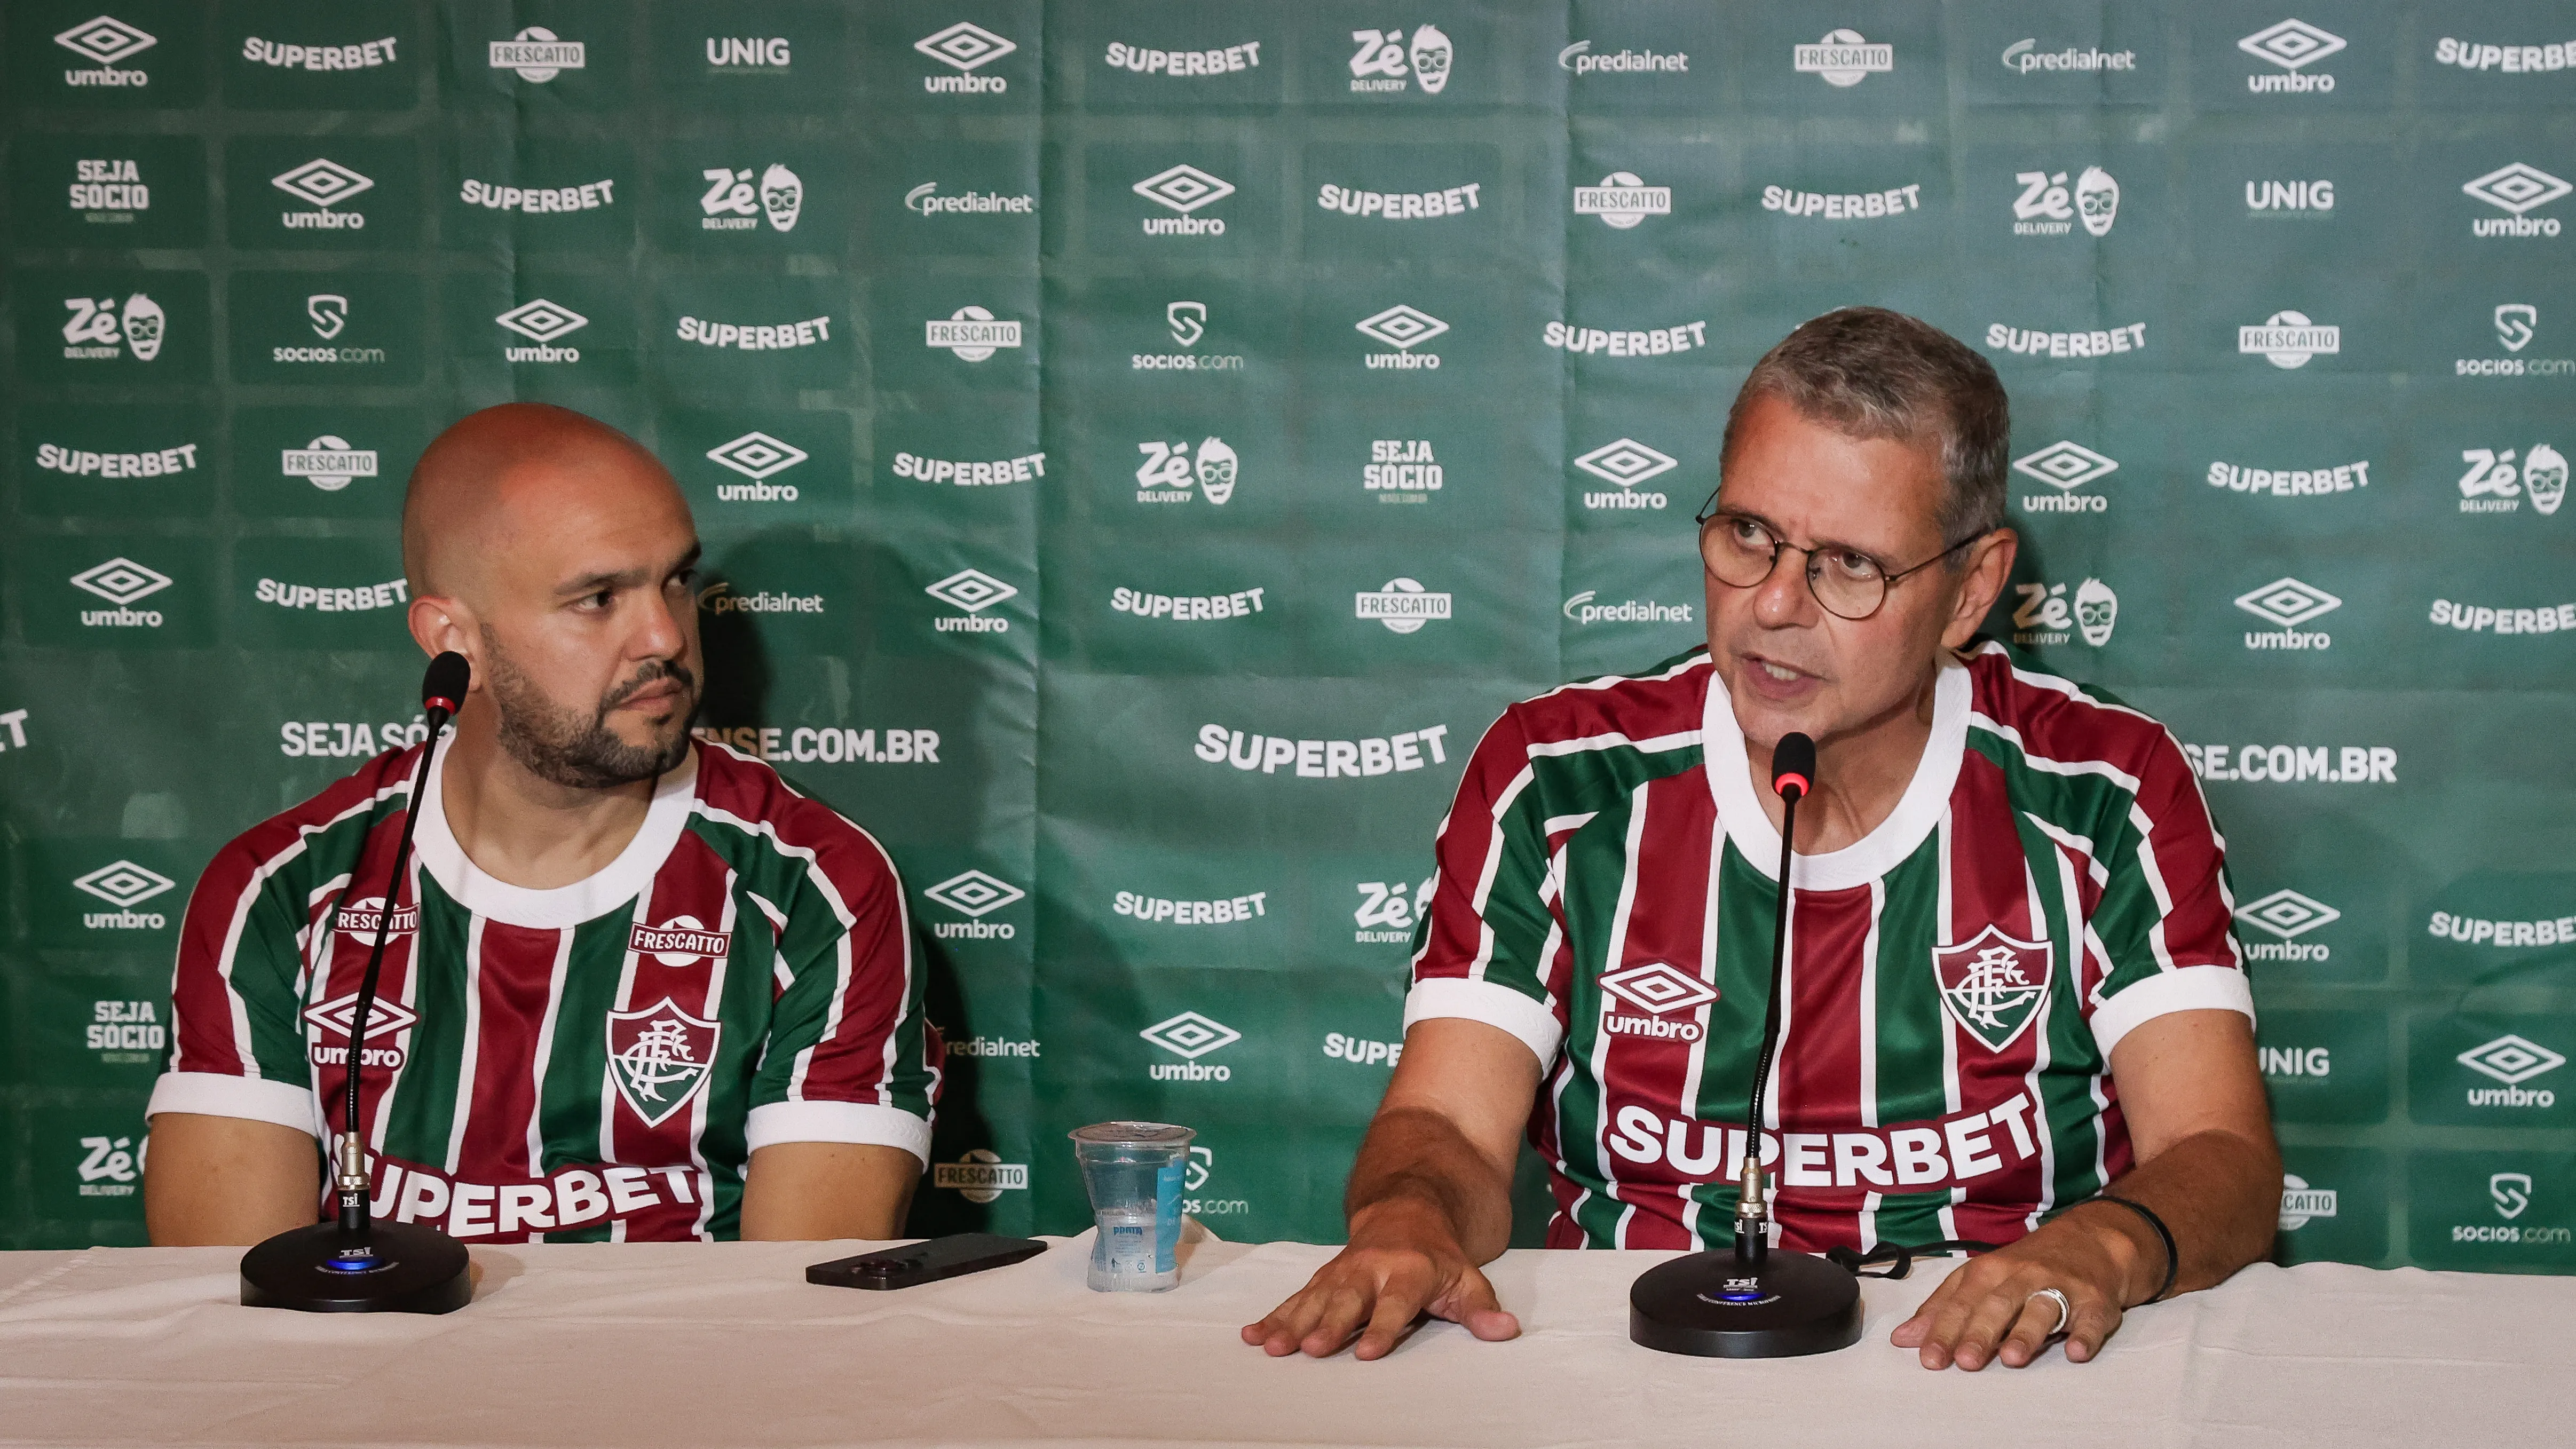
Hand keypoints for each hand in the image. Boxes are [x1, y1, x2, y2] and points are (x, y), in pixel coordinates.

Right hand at [1241, 1207, 1519, 1360]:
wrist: (1407, 1209)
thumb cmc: (1439, 1256)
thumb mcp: (1467, 1278)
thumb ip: (1481, 1308)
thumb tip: (1504, 1330)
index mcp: (1409, 1271)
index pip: (1396, 1303)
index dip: (1383, 1327)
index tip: (1367, 1352)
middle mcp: (1371, 1270)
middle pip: (1348, 1300)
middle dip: (1329, 1324)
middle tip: (1311, 1349)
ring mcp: (1343, 1272)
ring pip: (1315, 1299)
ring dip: (1292, 1323)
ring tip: (1272, 1346)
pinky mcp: (1324, 1278)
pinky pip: (1296, 1297)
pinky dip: (1273, 1316)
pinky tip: (1252, 1335)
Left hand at [1890, 1207, 2144, 1369]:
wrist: (2090, 1242)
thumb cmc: (2025, 1268)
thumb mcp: (1981, 1278)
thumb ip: (1943, 1308)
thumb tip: (1903, 1338)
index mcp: (1989, 1271)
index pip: (1961, 1302)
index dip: (1944, 1330)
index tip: (1928, 1358)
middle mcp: (2022, 1276)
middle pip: (1998, 1305)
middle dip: (1980, 1333)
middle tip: (1965, 1362)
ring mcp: (2061, 1287)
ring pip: (2042, 1309)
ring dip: (2026, 1333)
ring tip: (2012, 1358)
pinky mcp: (2095, 1301)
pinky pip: (2091, 1319)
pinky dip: (2085, 1335)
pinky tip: (2075, 1351)